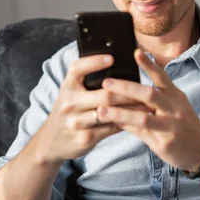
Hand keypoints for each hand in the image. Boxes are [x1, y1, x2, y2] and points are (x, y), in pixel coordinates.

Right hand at [35, 54, 150, 163]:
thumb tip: (117, 65)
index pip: (78, 69)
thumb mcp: (71, 93)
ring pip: (110, 113)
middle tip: (146, 88)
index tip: (112, 58)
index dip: (94, 62)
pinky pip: (110, 129)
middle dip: (127, 92)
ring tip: (148, 105)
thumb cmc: (70, 111)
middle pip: (104, 94)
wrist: (51, 142)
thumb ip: (87, 81)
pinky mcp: (84, 138)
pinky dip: (125, 124)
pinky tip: (137, 120)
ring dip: (131, 110)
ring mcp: (76, 122)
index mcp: (67, 86)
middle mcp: (70, 102)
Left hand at [98, 49, 199, 171]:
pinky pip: (141, 134)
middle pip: (149, 95)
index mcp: (176, 96)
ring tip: (101, 110)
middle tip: (106, 82)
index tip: (136, 52)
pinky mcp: (165, 143)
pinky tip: (112, 123)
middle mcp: (175, 109)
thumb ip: (156, 97)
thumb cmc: (184, 125)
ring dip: (120, 113)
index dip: (149, 65)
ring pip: (143, 117)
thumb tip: (130, 84)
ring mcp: (171, 127)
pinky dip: (126, 127)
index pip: (162, 77)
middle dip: (126, 88)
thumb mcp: (175, 107)